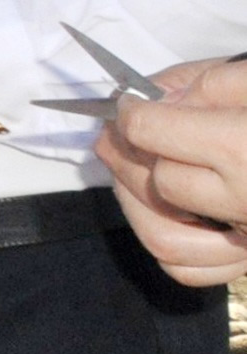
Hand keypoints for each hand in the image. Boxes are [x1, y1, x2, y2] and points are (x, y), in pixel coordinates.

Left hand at [94, 59, 246, 284]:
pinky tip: (168, 211)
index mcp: (241, 148)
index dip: (130, 112)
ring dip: (134, 202)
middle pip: (157, 181)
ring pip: (163, 237)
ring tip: (130, 171)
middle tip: (119, 132)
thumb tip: (156, 96)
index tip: (130, 103)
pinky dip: (167, 245)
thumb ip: (208, 83)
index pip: (150, 132)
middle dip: (129, 153)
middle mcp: (246, 201)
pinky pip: (193, 270)